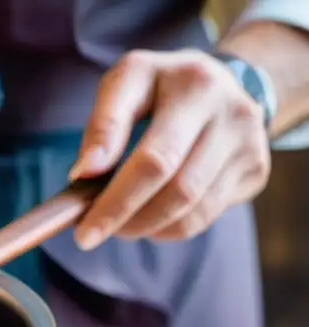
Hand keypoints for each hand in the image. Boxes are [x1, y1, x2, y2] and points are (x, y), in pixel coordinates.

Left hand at [71, 49, 270, 249]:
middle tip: (89, 234)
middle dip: (123, 216)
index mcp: (190, 82)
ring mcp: (248, 141)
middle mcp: (228, 109)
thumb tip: (83, 173)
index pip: (152, 156)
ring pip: (190, 207)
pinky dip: (168, 228)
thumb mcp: (126, 84)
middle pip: (173, 184)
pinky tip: (148, 219)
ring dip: (145, 226)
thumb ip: (103, 125)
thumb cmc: (160, 88)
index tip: (80, 223)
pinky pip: (205, 216)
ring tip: (116, 224)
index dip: (115, 196)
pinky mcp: (255, 168)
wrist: (223, 83)